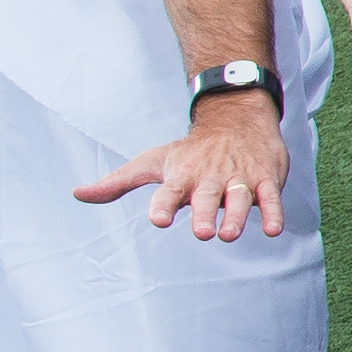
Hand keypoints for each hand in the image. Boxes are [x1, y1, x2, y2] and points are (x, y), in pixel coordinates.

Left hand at [78, 87, 289, 239]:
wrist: (236, 118)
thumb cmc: (189, 151)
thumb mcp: (152, 162)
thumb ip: (117, 183)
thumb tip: (78, 194)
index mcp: (182, 176)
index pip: (170, 192)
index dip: (164, 205)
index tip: (159, 220)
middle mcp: (209, 177)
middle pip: (206, 197)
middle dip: (204, 213)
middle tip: (202, 233)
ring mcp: (238, 178)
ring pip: (239, 199)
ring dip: (236, 216)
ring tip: (229, 234)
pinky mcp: (264, 179)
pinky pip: (269, 197)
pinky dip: (272, 211)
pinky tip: (273, 229)